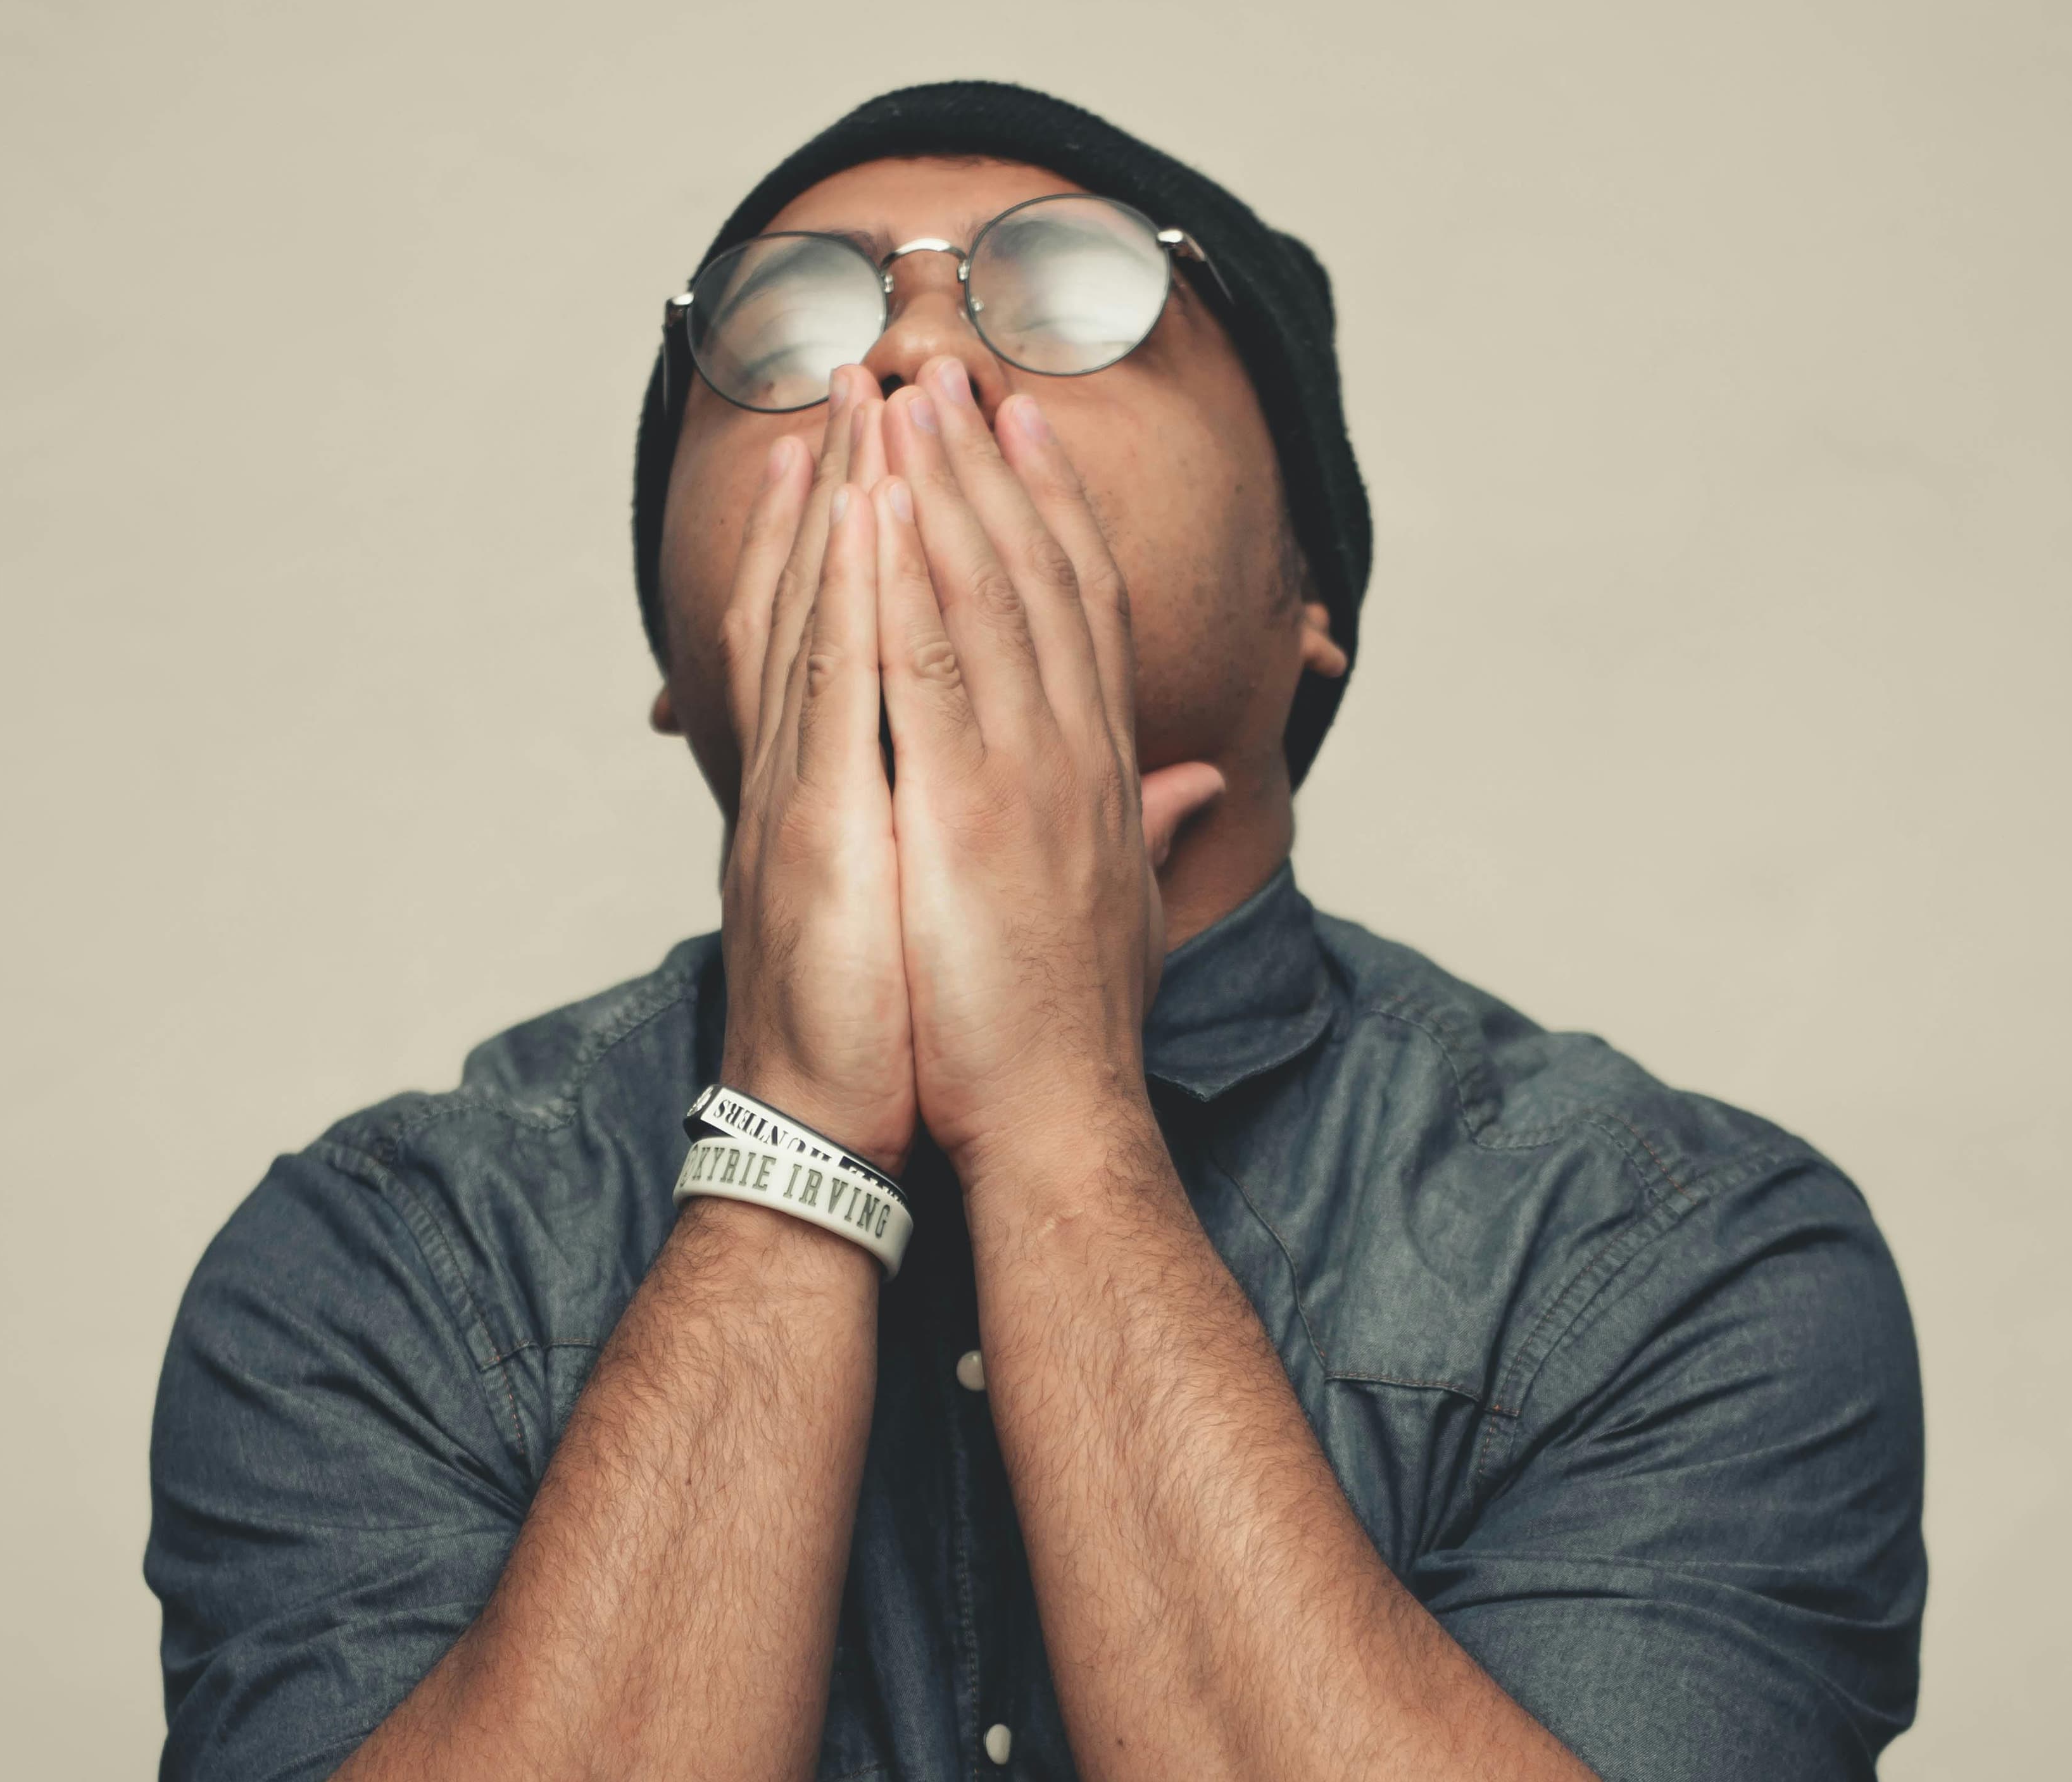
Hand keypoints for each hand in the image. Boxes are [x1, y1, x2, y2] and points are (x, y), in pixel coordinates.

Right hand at [716, 371, 914, 1173]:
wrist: (832, 1140)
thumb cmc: (891, 1037)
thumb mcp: (940, 922)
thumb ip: (992, 847)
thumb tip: (1083, 806)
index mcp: (845, 796)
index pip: (852, 647)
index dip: (866, 548)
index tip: (885, 456)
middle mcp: (811, 778)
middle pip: (825, 609)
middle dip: (845, 488)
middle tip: (861, 374)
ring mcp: (804, 795)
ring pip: (816, 619)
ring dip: (834, 504)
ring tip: (852, 395)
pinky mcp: (814, 829)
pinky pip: (827, 686)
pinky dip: (835, 592)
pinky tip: (850, 508)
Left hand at [876, 356, 1217, 1188]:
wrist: (1061, 1119)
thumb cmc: (1078, 1027)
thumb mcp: (1129, 908)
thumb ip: (1154, 827)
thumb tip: (1198, 785)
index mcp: (1102, 769)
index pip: (1082, 607)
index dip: (1052, 507)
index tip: (1020, 429)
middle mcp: (1074, 752)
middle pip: (1035, 574)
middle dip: (991, 465)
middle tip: (949, 372)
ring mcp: (1025, 773)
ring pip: (982, 596)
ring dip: (942, 489)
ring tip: (901, 399)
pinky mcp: (967, 809)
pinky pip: (926, 664)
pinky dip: (902, 577)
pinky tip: (873, 505)